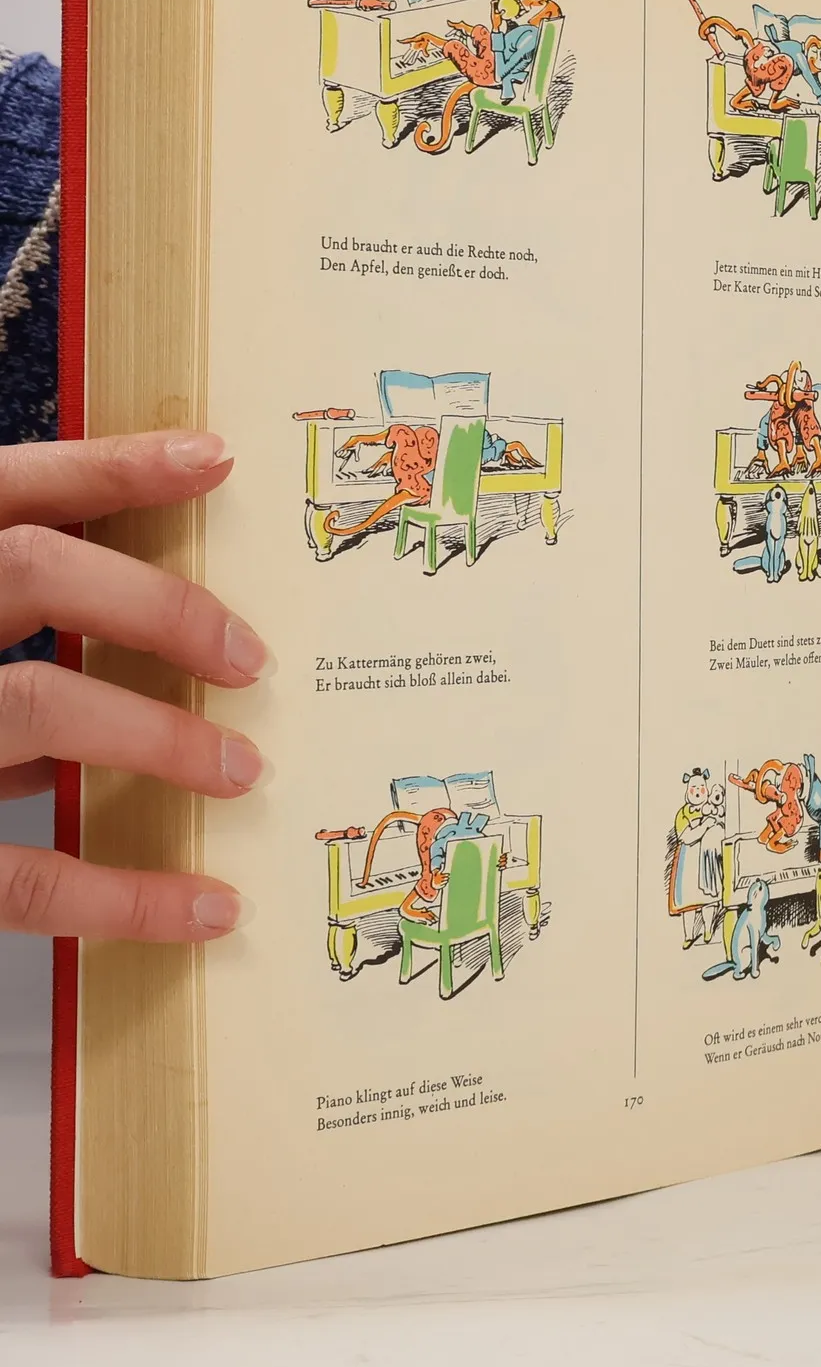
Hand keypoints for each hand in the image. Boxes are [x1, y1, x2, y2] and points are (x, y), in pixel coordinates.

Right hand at [0, 433, 266, 940]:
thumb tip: (133, 653)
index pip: (2, 488)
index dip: (108, 467)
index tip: (212, 459)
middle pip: (29, 570)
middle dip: (156, 606)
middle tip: (250, 657)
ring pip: (39, 703)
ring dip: (158, 735)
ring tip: (242, 770)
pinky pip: (22, 873)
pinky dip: (125, 895)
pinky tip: (205, 907)